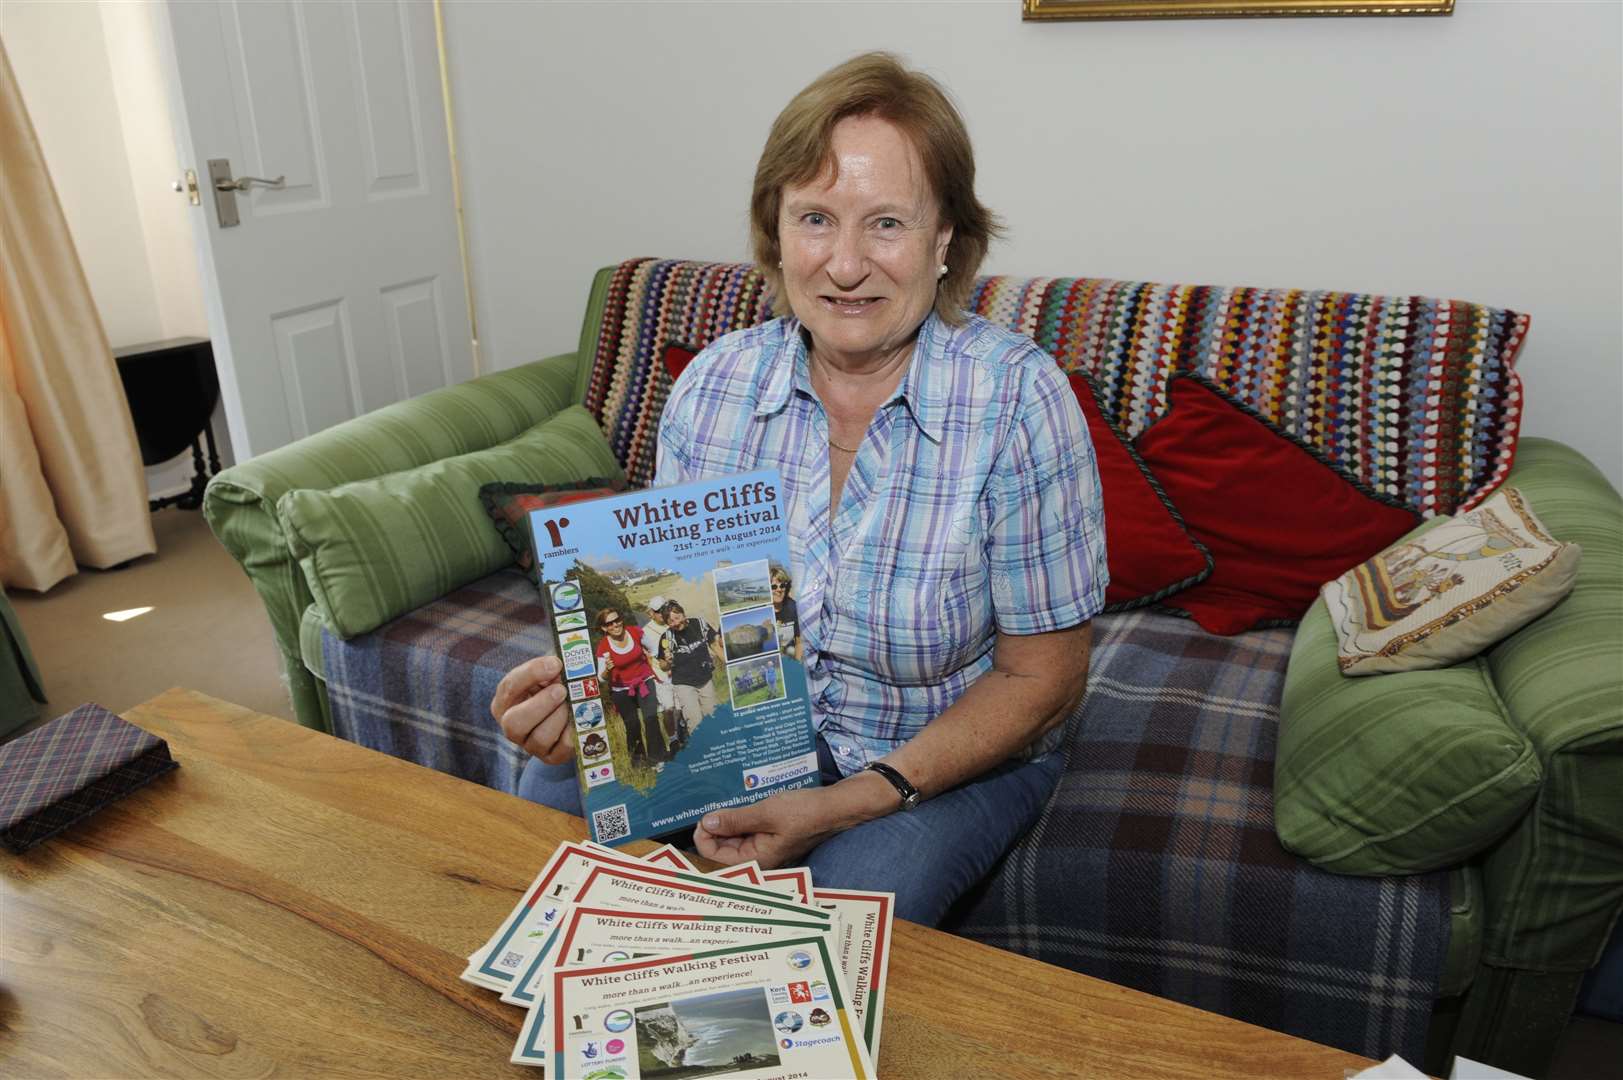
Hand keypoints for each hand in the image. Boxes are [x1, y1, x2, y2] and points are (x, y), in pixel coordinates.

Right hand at [491, 655, 574, 764]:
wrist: (571, 711)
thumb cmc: (554, 686)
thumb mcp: (548, 673)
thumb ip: (551, 667)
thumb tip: (563, 664)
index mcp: (505, 701)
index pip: (509, 687)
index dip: (532, 673)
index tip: (555, 664)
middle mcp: (512, 727)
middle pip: (514, 723)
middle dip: (541, 705)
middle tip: (562, 690)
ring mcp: (531, 745)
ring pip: (540, 738)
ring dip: (559, 717)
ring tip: (572, 704)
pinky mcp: (552, 757)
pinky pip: (563, 748)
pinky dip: (574, 731)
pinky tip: (581, 717)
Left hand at [692, 787, 838, 868]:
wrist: (833, 807)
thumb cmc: (804, 812)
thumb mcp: (766, 813)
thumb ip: (735, 820)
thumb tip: (707, 823)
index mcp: (756, 860)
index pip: (715, 857)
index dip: (704, 837)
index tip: (704, 816)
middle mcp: (758, 858)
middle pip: (722, 849)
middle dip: (713, 830)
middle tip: (712, 806)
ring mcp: (764, 847)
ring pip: (733, 839)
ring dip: (726, 823)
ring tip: (723, 804)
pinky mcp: (769, 836)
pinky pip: (746, 831)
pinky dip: (738, 820)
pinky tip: (738, 806)